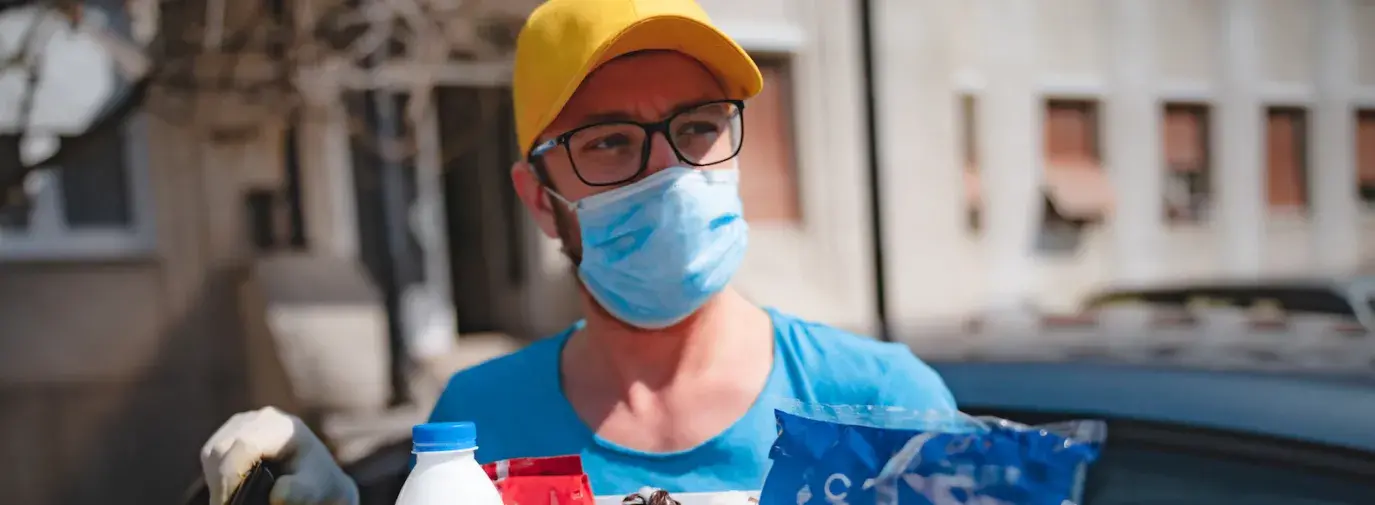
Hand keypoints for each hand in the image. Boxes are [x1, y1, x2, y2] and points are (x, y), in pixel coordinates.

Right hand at [200, 407, 358, 504]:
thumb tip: (278, 494)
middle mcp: (262, 417)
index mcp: (283, 427)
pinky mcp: (231, 431)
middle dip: (220, 482)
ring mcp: (244, 421)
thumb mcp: (314, 490)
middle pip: (223, 448)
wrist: (313, 475)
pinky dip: (214, 474)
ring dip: (215, 480)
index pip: (245, 446)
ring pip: (212, 451)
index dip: (231, 477)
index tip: (228, 504)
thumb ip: (299, 491)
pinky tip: (229, 488)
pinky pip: (210, 453)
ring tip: (229, 499)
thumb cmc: (314, 483)